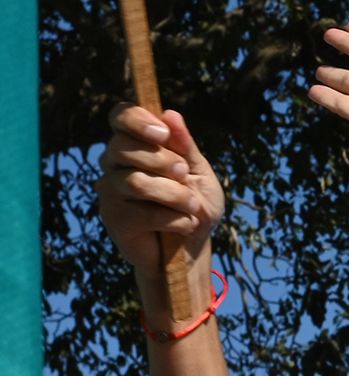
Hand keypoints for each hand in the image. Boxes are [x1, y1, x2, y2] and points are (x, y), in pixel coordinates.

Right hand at [95, 105, 222, 289]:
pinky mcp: (113, 218)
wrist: (192, 249)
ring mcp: (110, 191)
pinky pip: (142, 213)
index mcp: (136, 145)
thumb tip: (170, 114)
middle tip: (184, 174)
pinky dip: (174, 219)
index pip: (120, 117)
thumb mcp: (199, 174)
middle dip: (163, 160)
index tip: (163, 133)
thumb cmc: (195, 206)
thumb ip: (185, 147)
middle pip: (123, 147)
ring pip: (135, 182)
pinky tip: (185, 225)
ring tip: (193, 206)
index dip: (136, 120)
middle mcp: (115, 164)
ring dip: (174, 194)